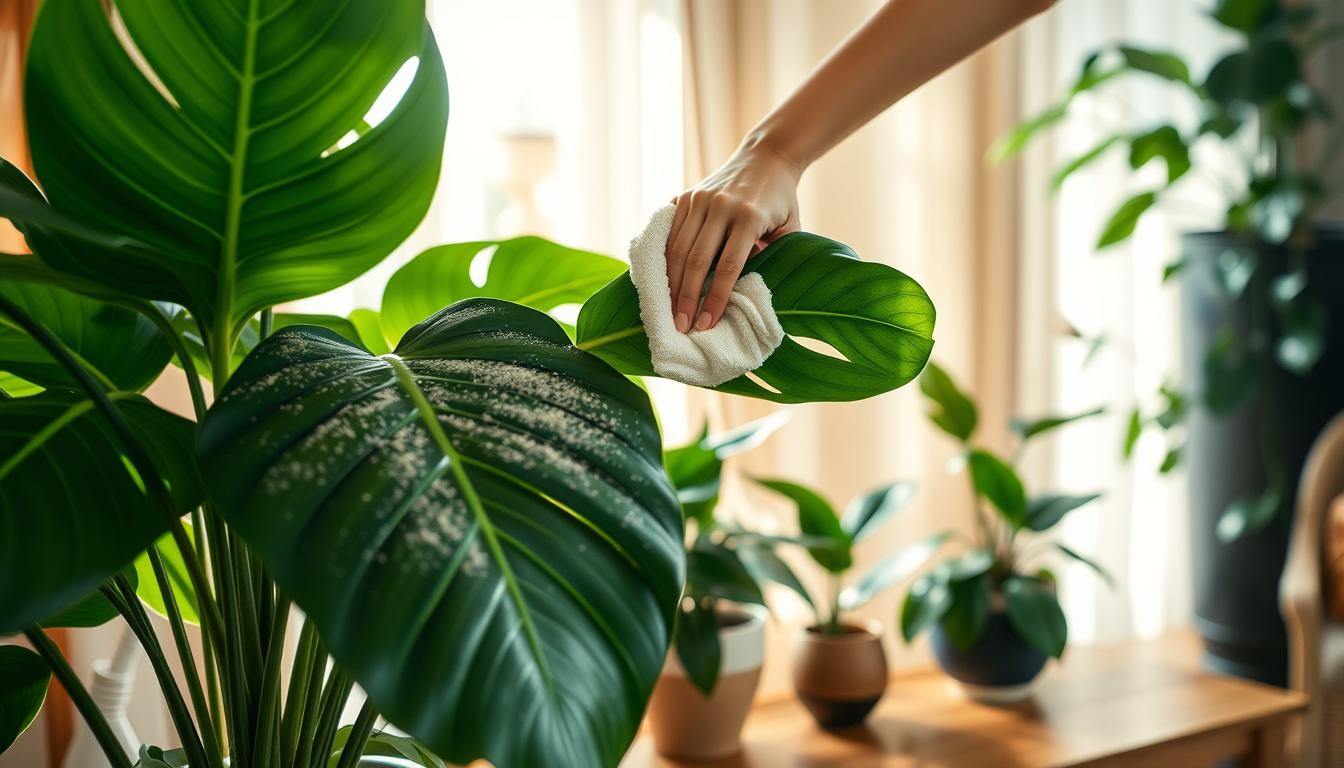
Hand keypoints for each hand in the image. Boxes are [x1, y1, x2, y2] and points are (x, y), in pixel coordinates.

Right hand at [665, 142, 800, 331]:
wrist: (766, 157)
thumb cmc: (781, 201)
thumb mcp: (790, 228)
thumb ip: (774, 257)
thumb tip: (745, 293)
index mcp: (749, 216)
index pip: (728, 266)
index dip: (714, 298)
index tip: (706, 324)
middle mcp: (721, 205)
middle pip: (697, 260)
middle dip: (686, 297)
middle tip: (681, 326)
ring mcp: (699, 198)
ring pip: (678, 248)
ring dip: (671, 283)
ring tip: (669, 311)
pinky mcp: (685, 195)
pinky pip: (669, 233)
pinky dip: (664, 259)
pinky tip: (662, 282)